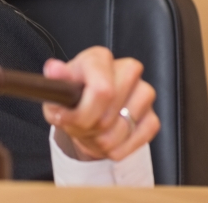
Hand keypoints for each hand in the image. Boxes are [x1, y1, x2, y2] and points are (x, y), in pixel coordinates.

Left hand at [43, 46, 158, 161]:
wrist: (87, 111)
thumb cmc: (72, 96)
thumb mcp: (56, 91)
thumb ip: (55, 81)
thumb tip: (54, 68)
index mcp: (99, 58)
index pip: (102, 90)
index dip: (83, 113)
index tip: (66, 120)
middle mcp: (127, 69)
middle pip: (110, 114)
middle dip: (89, 128)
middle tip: (77, 126)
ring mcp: (144, 92)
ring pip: (123, 129)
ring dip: (102, 140)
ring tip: (90, 131)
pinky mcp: (153, 115)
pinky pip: (139, 139)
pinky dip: (119, 148)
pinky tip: (107, 140)